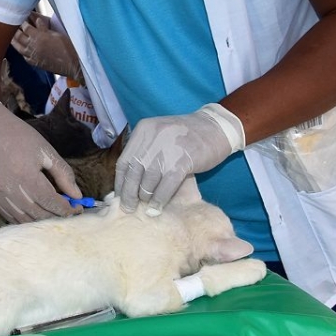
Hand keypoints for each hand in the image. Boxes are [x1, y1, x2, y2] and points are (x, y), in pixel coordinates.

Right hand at [0, 99, 81, 222]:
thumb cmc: (20, 138)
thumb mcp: (46, 151)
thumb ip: (63, 174)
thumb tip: (77, 196)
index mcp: (27, 176)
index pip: (51, 203)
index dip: (67, 209)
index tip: (78, 208)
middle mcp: (11, 190)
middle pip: (39, 215)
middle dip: (57, 215)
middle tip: (68, 210)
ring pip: (25, 220)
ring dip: (42, 219)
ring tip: (53, 211)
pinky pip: (11, 217)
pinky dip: (26, 219)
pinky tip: (36, 211)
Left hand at [11, 12, 80, 78]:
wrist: (71, 64)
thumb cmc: (67, 47)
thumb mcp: (56, 34)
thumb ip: (44, 28)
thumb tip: (37, 21)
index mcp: (39, 36)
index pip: (25, 26)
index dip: (22, 21)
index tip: (21, 17)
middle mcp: (33, 46)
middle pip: (19, 36)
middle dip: (15, 29)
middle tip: (12, 25)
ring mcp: (33, 55)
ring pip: (18, 47)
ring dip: (14, 40)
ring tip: (12, 35)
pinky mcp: (35, 63)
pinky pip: (24, 56)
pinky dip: (21, 51)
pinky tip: (21, 49)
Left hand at [116, 103, 245, 215]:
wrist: (216, 127)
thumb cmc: (187, 136)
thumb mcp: (160, 135)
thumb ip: (145, 151)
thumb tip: (128, 180)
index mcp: (144, 130)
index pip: (124, 161)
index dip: (120, 181)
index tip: (119, 196)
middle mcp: (152, 138)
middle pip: (133, 172)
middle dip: (129, 193)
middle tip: (127, 207)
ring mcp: (167, 149)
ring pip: (148, 180)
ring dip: (145, 197)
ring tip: (145, 208)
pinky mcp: (182, 161)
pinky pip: (165, 186)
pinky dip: (159, 199)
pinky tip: (157, 208)